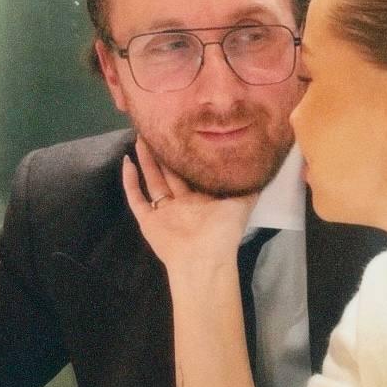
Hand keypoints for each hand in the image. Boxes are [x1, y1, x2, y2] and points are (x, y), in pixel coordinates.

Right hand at [122, 138, 255, 270]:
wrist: (204, 259)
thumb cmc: (223, 231)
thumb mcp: (243, 202)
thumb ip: (249, 184)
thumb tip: (259, 162)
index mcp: (203, 198)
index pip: (193, 171)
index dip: (187, 153)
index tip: (184, 133)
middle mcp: (183, 203)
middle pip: (170, 172)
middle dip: (164, 152)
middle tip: (158, 128)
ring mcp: (164, 211)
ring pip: (153, 180)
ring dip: (147, 160)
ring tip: (141, 137)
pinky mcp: (148, 220)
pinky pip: (136, 198)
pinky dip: (130, 181)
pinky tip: (126, 161)